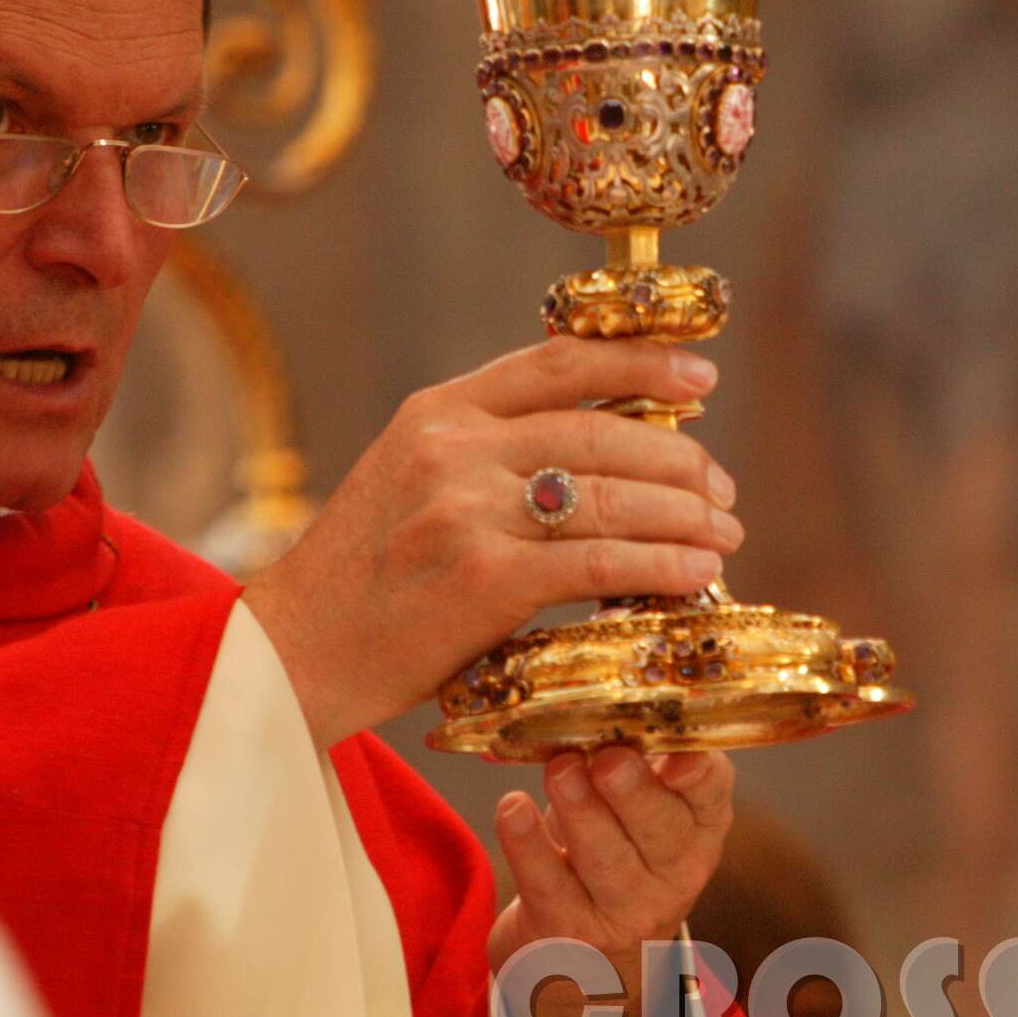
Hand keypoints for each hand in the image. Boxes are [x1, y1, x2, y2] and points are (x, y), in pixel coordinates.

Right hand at [242, 338, 740, 746]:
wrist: (293, 654)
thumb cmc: (365, 577)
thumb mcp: (410, 476)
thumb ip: (489, 448)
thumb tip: (605, 439)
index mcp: (437, 411)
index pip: (558, 362)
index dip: (642, 363)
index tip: (701, 376)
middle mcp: (453, 448)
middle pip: (601, 431)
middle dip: (680, 459)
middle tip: (721, 487)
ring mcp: (467, 511)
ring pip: (610, 496)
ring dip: (685, 516)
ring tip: (724, 534)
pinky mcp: (484, 580)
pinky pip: (598, 564)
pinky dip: (660, 566)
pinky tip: (696, 572)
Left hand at [487, 747, 735, 1016]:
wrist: (586, 960)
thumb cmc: (615, 854)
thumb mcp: (642, 810)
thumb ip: (639, 759)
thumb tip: (606, 696)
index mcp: (699, 829)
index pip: (710, 796)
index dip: (699, 775)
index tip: (679, 757)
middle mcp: (674, 874)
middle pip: (661, 832)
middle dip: (633, 792)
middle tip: (606, 759)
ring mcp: (624, 911)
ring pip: (607, 861)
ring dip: (581, 812)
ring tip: (560, 769)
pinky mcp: (569, 935)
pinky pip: (547, 887)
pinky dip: (527, 845)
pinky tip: (513, 808)